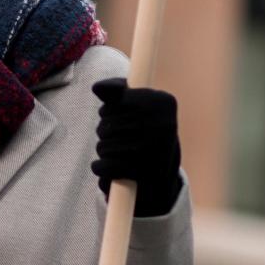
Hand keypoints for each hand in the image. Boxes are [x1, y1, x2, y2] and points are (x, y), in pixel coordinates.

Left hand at [91, 78, 182, 216]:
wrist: (167, 167)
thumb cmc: (147, 127)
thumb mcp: (139, 101)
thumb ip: (117, 89)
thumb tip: (97, 87)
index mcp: (164, 102)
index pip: (114, 102)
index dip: (109, 110)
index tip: (118, 115)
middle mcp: (162, 125)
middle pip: (107, 124)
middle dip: (105, 130)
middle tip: (117, 135)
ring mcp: (154, 152)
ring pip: (103, 146)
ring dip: (103, 149)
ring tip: (116, 150)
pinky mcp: (144, 176)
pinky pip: (105, 167)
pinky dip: (100, 168)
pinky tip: (106, 165)